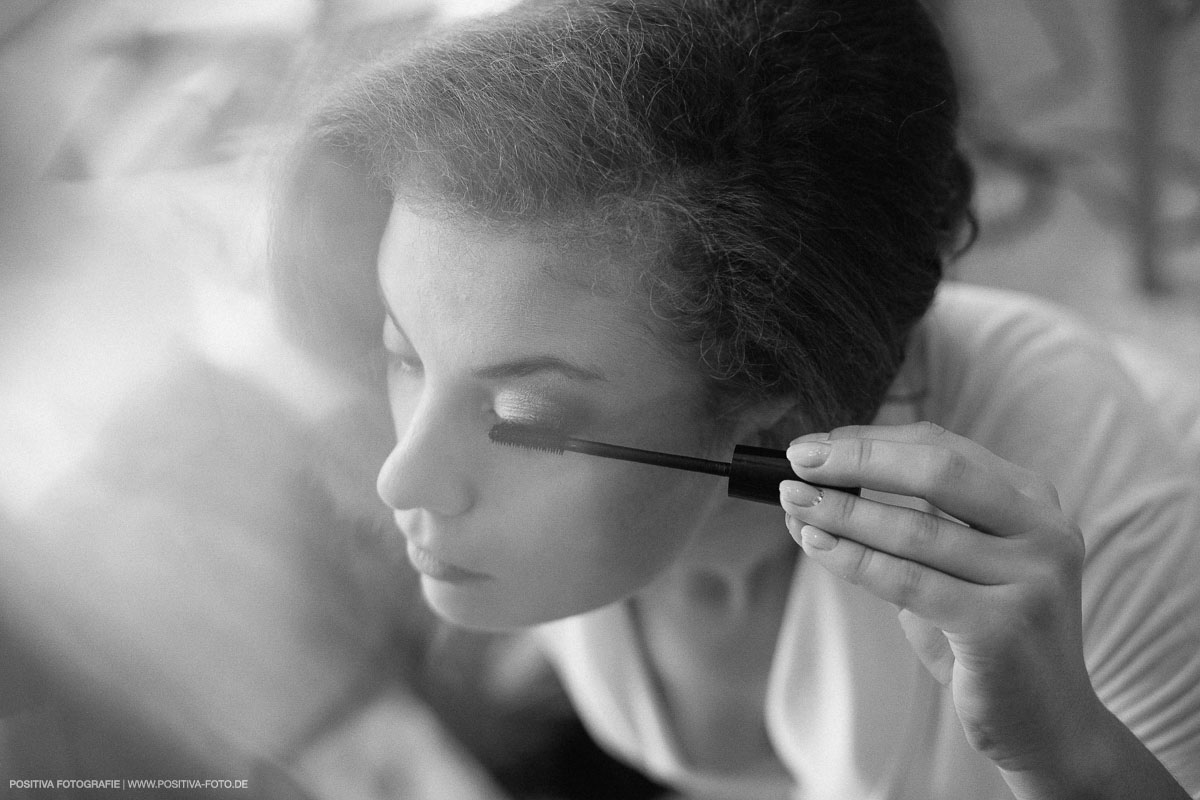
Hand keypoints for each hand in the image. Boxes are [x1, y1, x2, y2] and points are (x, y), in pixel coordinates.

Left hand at [778, 421, 1100, 776]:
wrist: (1048, 726)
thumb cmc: (985, 640)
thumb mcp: (951, 570)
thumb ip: (900, 528)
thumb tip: (814, 492)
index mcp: (1033, 503)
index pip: (943, 448)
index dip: (873, 441)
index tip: (815, 445)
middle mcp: (1044, 531)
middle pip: (936, 471)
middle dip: (857, 460)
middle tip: (796, 460)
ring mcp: (1031, 578)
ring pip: (914, 529)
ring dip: (841, 511)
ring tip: (794, 503)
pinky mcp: (1004, 627)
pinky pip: (908, 581)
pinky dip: (852, 558)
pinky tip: (816, 544)